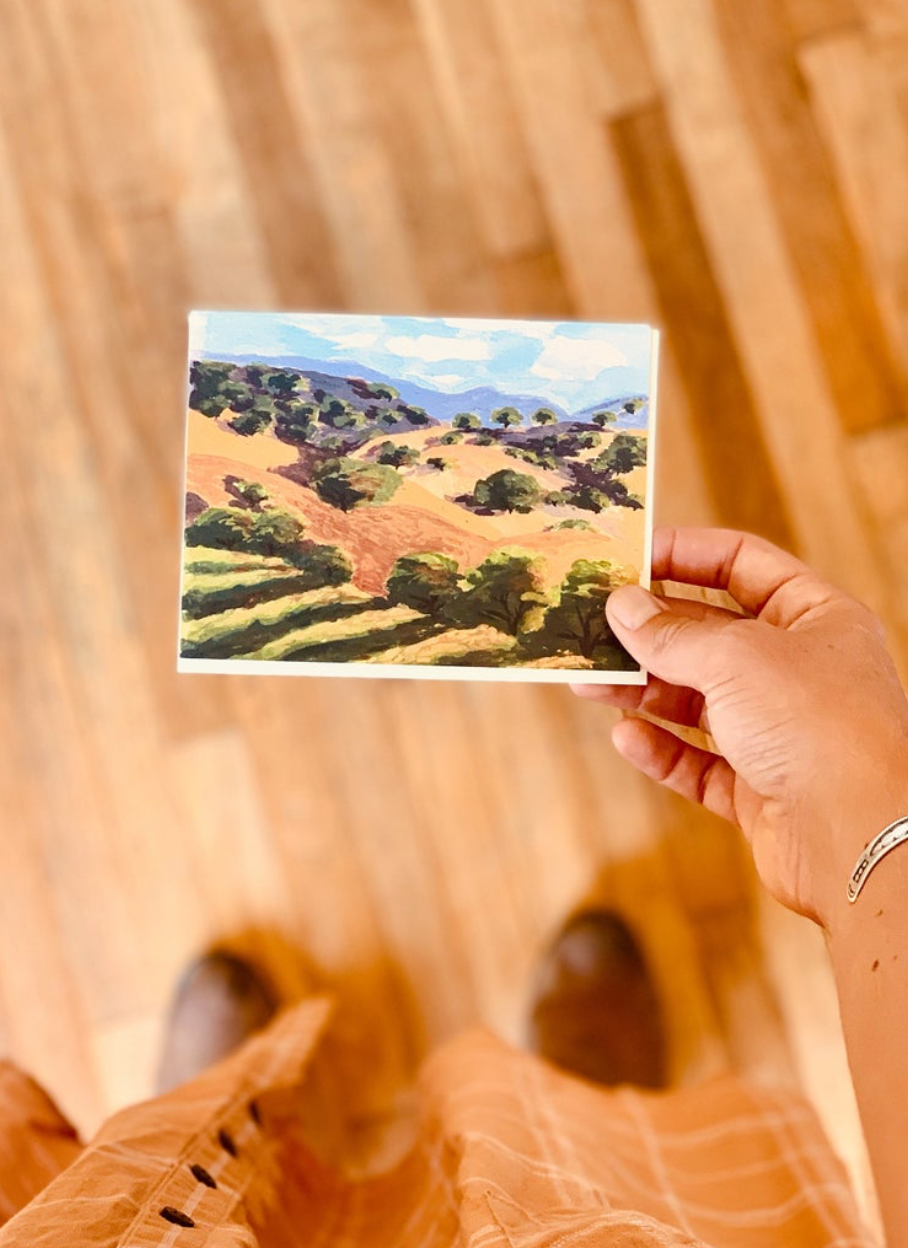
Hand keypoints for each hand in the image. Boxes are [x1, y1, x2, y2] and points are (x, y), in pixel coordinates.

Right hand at [575, 528, 907, 928]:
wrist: (861, 836)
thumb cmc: (820, 726)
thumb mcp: (734, 658)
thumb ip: (671, 633)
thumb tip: (623, 607)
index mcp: (816, 618)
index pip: (743, 564)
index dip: (685, 555)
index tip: (629, 560)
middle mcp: (801, 671)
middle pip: (710, 635)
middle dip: (649, 632)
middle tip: (592, 627)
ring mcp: (782, 732)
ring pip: (697, 701)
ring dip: (642, 691)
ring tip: (588, 683)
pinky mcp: (762, 789)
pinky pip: (700, 762)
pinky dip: (662, 750)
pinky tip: (627, 737)